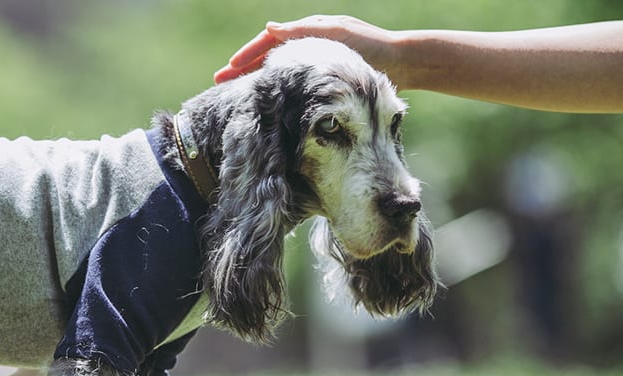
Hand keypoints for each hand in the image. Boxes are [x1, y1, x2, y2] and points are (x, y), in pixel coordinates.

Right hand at [213, 15, 400, 84]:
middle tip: (219, 81)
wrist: (404, 63)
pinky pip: (292, 78)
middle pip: (269, 53)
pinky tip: (267, 100)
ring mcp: (316, 58)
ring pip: (278, 67)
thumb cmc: (372, 48)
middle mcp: (310, 42)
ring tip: (237, 93)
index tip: (228, 69)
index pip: (269, 39)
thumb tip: (270, 27)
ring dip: (256, 78)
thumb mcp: (336, 35)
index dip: (246, 54)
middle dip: (243, 67)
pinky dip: (276, 86)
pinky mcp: (326, 75)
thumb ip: (304, 31)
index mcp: (310, 30)